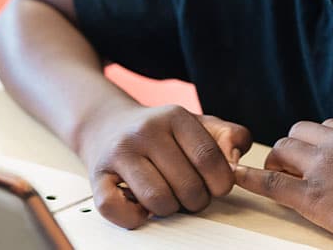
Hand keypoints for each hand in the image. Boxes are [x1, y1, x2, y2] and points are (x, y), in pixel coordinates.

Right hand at [81, 104, 251, 228]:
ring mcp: (119, 153)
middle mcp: (145, 131)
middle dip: (197, 200)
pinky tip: (140, 205)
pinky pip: (117, 209)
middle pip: (187, 185)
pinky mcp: (97, 176)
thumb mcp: (199, 125)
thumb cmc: (160, 132)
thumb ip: (229, 136)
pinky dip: (133, 217)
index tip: (218, 187)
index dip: (220, 182)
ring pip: (158, 200)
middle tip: (191, 194)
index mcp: (174, 116)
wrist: (108, 125)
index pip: (208, 157)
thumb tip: (235, 159)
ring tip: (168, 197)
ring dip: (169, 209)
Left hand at [235, 119, 332, 248]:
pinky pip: (270, 181)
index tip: (317, 157)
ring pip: (282, 151)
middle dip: (291, 149)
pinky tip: (236, 179)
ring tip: (275, 177)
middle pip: (299, 132)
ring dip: (276, 164)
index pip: (328, 127)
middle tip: (290, 168)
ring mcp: (323, 166)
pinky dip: (250, 179)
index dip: (318, 143)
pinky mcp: (311, 195)